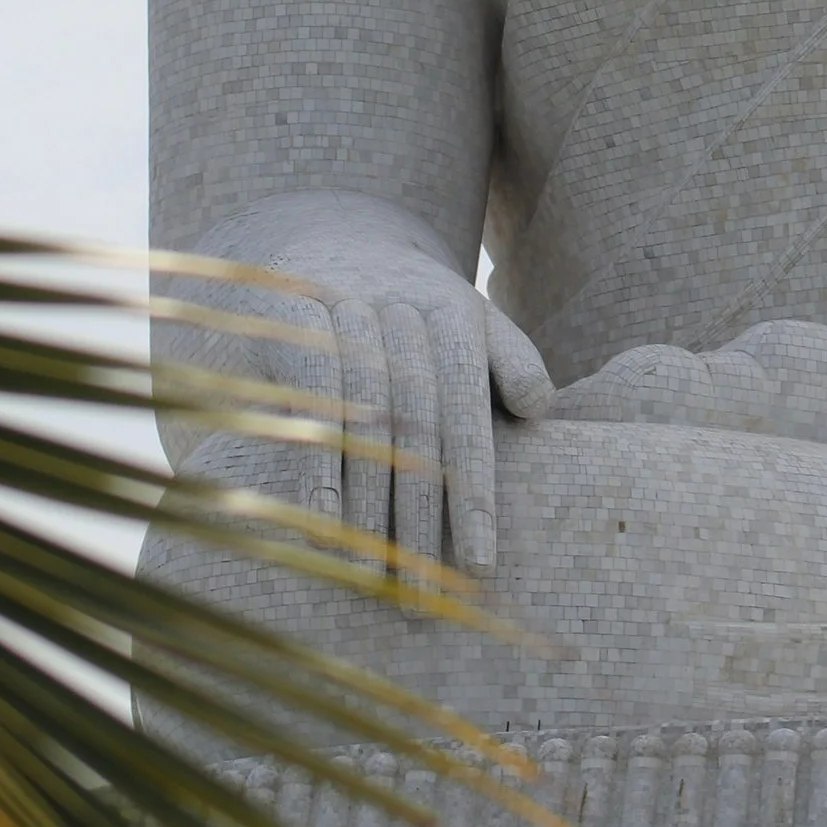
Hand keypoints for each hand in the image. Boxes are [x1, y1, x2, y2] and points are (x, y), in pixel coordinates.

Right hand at [155, 195, 551, 573]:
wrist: (321, 226)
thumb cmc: (408, 304)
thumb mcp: (466, 319)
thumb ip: (508, 359)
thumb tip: (542, 408)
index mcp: (457, 313)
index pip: (470, 418)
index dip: (477, 494)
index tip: (484, 567)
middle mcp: (401, 305)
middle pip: (418, 427)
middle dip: (423, 519)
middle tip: (426, 600)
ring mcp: (341, 304)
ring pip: (363, 417)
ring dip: (367, 506)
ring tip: (373, 581)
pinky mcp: (285, 310)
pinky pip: (307, 392)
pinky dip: (315, 458)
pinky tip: (321, 521)